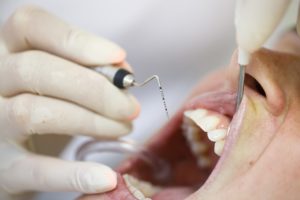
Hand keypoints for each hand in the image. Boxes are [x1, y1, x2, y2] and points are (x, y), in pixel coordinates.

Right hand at [0, 5, 139, 195]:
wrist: (12, 151)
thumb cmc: (45, 105)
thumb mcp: (61, 80)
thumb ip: (88, 70)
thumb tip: (122, 71)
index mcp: (6, 51)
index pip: (31, 26)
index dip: (76, 40)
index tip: (118, 57)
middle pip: (36, 70)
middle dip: (94, 89)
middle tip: (130, 107)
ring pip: (34, 113)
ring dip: (91, 121)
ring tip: (123, 128)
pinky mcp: (0, 169)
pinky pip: (33, 170)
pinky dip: (72, 174)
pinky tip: (105, 178)